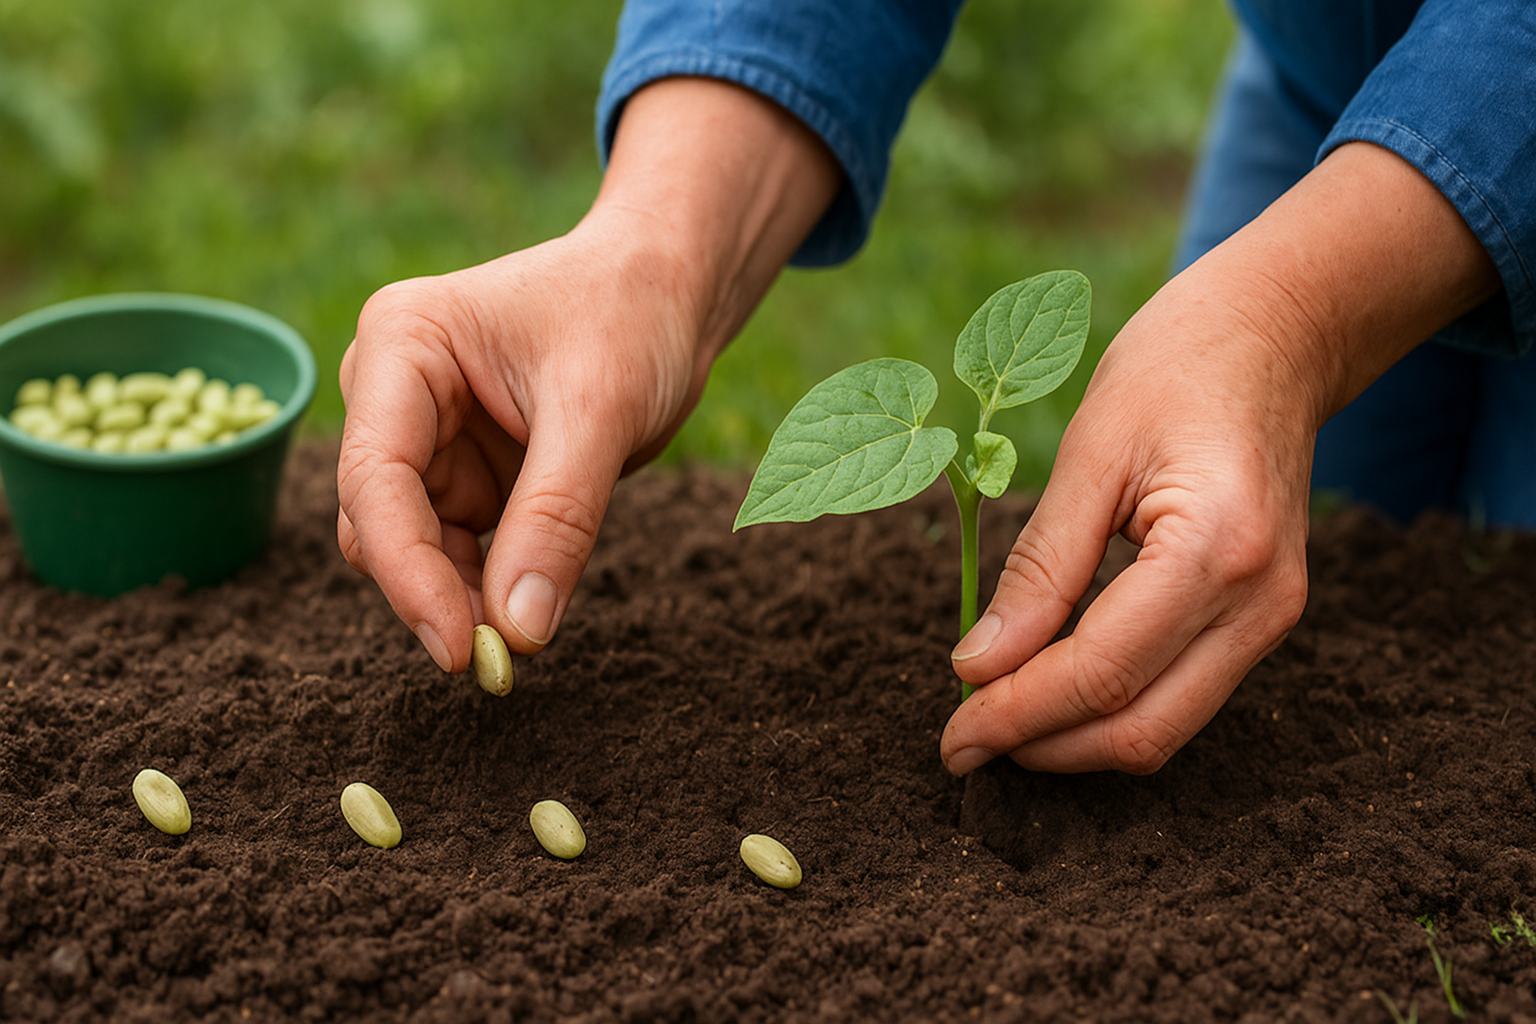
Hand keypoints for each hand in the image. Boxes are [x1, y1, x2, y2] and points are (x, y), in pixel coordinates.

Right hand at [337, 226, 708, 670]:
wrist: (671, 291)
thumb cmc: (632, 313)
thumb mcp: (601, 410)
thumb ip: (557, 517)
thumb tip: (517, 631)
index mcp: (402, 344)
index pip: (375, 476)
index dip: (408, 572)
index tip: (458, 647)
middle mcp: (394, 391)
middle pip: (380, 520)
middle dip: (431, 591)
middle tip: (497, 662)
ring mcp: (425, 437)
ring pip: (412, 548)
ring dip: (457, 597)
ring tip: (521, 635)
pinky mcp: (463, 474)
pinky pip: (455, 552)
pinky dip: (484, 588)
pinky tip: (527, 609)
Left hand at [940, 276, 1315, 773]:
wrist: (1275, 336)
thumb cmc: (1175, 369)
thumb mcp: (1090, 451)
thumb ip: (1039, 568)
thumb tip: (977, 666)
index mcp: (1217, 549)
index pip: (1100, 672)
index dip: (1016, 713)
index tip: (952, 735)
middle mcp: (1260, 601)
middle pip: (1139, 728)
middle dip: (1042, 747)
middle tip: (962, 742)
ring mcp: (1273, 617)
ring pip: (1164, 729)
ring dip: (1074, 741)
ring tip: (995, 720)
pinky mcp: (1264, 619)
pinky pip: (1181, 696)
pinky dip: (1111, 709)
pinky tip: (1050, 690)